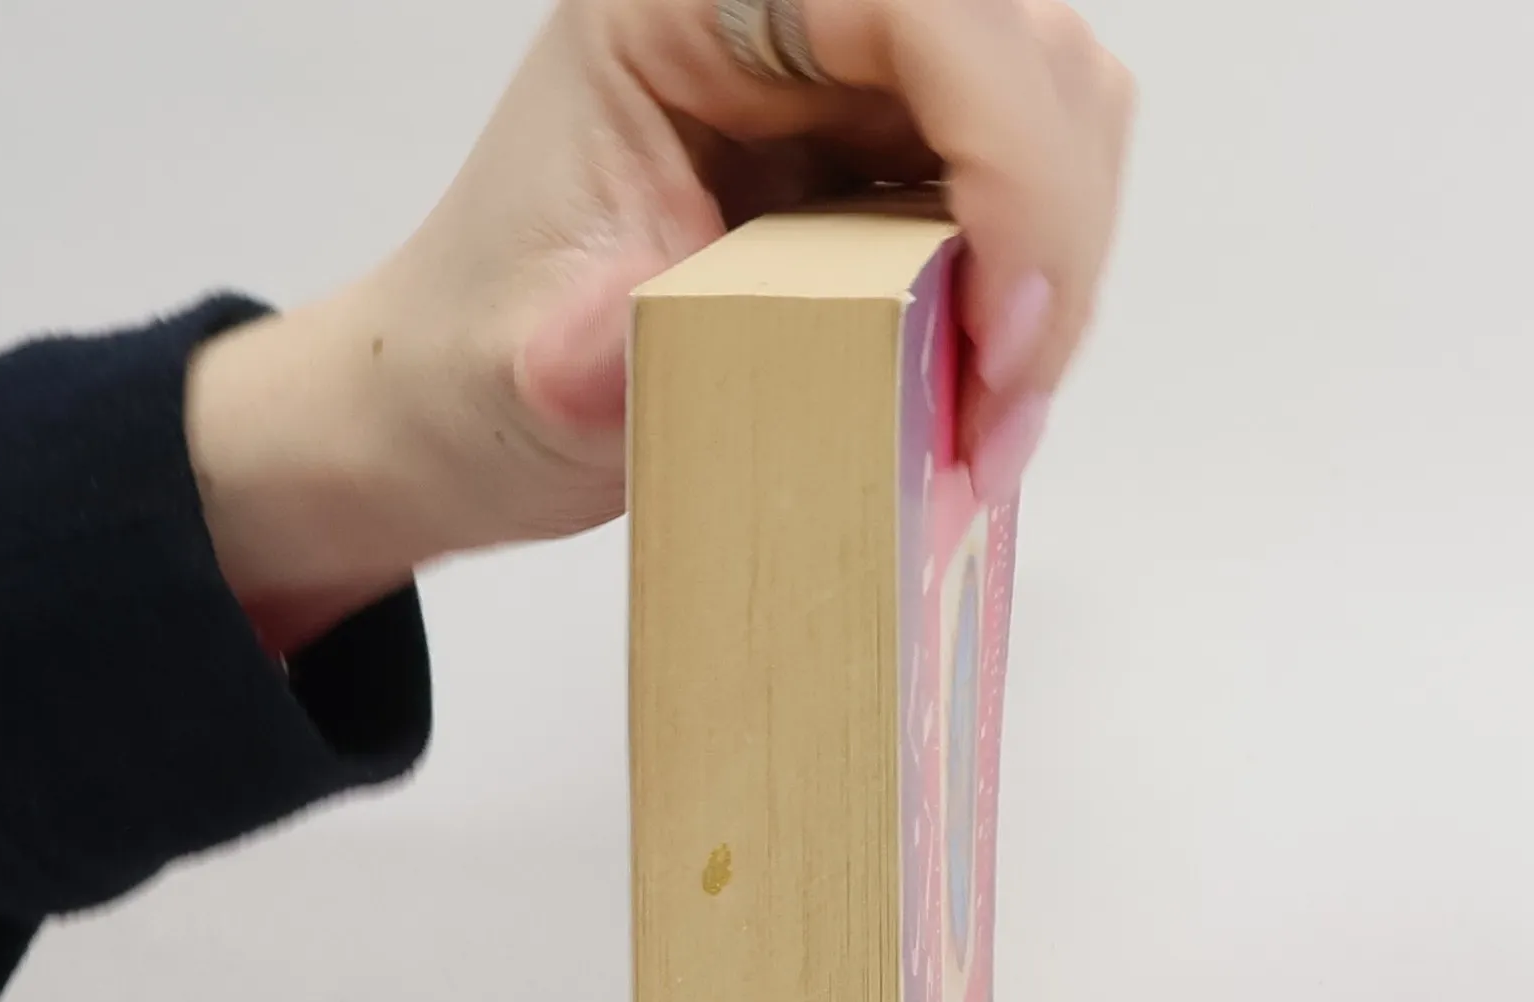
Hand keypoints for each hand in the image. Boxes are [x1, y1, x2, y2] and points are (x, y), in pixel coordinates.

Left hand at [185, 0, 1133, 648]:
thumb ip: (621, 346)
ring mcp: (853, 83)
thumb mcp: (533, 365)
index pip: (919, 3)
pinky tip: (982, 401)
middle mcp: (789, 15)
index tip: (1000, 330)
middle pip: (1024, 50)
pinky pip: (1030, 198)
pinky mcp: (893, 161)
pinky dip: (1033, 304)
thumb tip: (722, 354)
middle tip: (1003, 414)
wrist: (476, 404)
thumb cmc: (481, 358)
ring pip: (1056, 116)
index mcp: (684, 2)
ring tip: (988, 427)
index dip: (1004, 150)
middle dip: (1050, 235)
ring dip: (1055, 279)